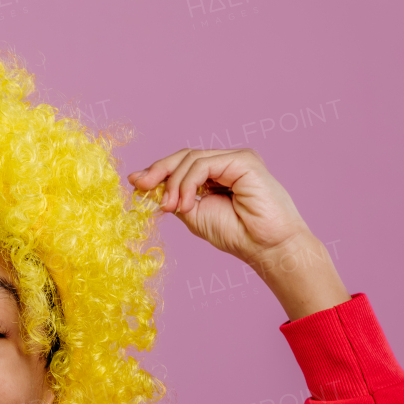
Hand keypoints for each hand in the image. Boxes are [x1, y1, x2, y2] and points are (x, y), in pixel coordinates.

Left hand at [128, 147, 349, 319]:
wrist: (266, 247)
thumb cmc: (237, 234)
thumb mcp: (194, 214)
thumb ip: (174, 196)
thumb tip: (142, 181)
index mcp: (217, 174)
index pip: (182, 164)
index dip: (158, 172)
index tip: (136, 184)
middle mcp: (227, 163)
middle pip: (184, 156)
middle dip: (158, 170)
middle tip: (140, 186)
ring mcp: (236, 159)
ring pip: (191, 159)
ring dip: (173, 183)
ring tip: (170, 207)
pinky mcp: (244, 160)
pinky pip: (204, 164)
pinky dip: (187, 183)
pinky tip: (185, 203)